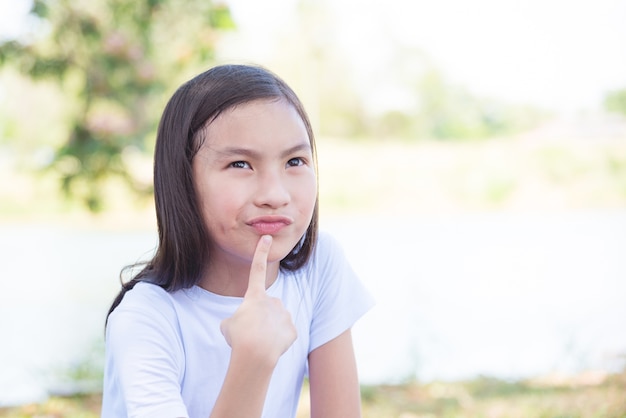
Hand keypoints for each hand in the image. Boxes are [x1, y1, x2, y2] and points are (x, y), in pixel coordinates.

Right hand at [220, 235, 296, 365]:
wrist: (256, 354)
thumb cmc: (238, 338)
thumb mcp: (227, 325)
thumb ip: (237, 319)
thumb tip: (245, 323)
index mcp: (254, 296)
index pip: (256, 269)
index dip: (261, 252)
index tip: (266, 238)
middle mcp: (273, 300)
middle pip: (265, 307)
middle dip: (259, 318)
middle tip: (250, 333)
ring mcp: (284, 314)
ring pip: (276, 320)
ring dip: (268, 330)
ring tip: (260, 341)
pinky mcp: (293, 329)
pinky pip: (284, 335)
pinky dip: (278, 342)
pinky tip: (271, 347)